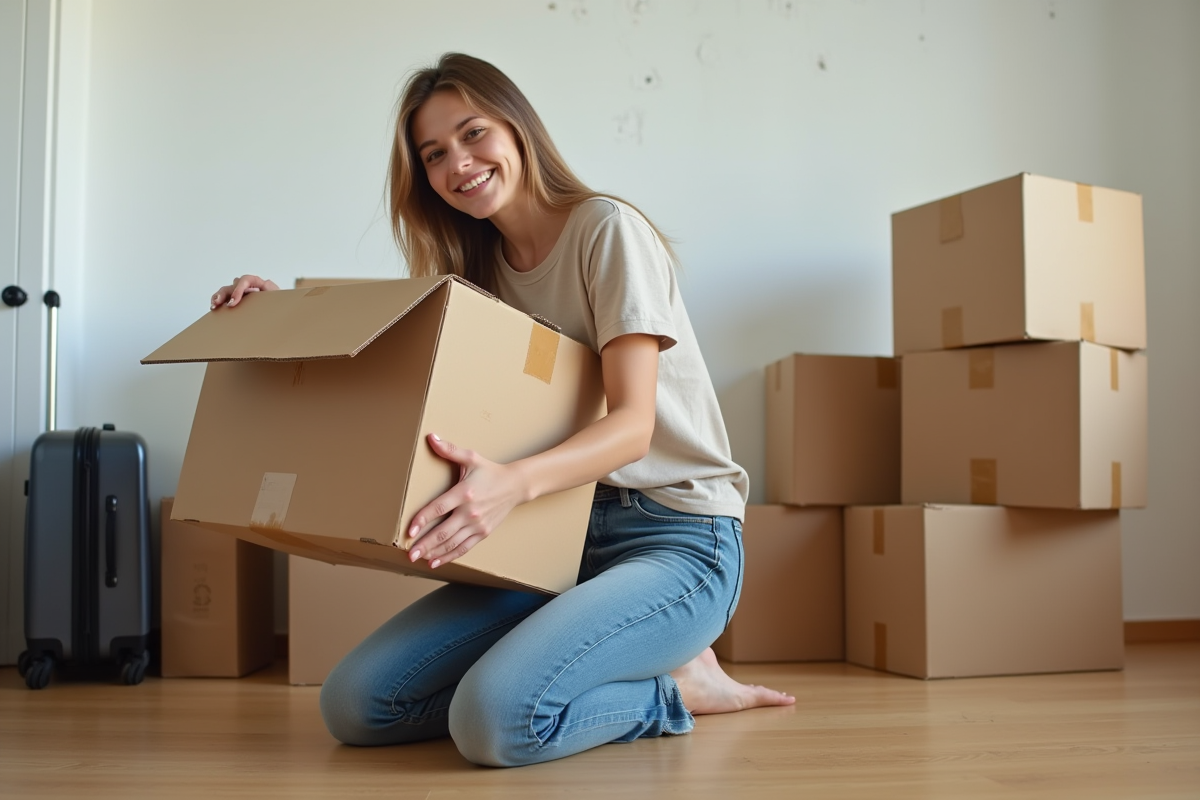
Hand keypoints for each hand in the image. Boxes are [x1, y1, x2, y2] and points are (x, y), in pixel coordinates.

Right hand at [210, 275, 279, 309]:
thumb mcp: (278, 297)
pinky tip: (214, 308)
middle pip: (233, 285)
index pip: (246, 280)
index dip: (238, 289)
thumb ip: (271, 291)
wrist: (279, 314)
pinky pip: (225, 298)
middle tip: (220, 303)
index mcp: (259, 283)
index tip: (233, 302)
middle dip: (225, 293)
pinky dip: (219, 302)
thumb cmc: (279, 305)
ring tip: (214, 306)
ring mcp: (242, 293)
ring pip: (226, 290)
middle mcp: (248, 286)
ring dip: (219, 297)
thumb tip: (262, 287)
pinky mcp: (237, 301)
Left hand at [406, 434, 527, 568]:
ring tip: (418, 558)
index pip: (438, 509)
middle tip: (409, 553)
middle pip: (443, 532)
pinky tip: (435, 561)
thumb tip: (431, 437)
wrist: (516, 486)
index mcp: (464, 493)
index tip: (409, 531)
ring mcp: (477, 525)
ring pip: (452, 543)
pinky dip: (449, 556)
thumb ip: (449, 450)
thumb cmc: (490, 471)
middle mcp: (470, 512)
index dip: (422, 520)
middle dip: (425, 544)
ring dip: (434, 552)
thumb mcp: (471, 458)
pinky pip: (463, 547)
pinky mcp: (483, 533)